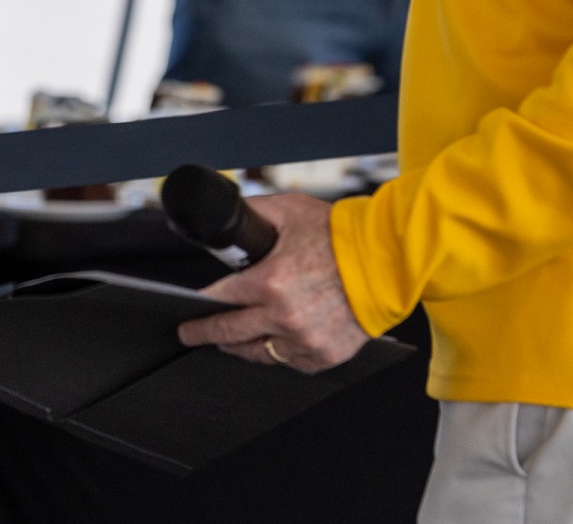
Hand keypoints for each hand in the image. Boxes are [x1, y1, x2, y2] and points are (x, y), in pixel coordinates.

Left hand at [176, 192, 370, 372]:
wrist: (386, 260)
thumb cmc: (341, 235)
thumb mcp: (289, 211)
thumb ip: (254, 213)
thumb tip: (228, 216)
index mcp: (271, 282)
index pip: (219, 300)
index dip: (198, 305)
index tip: (186, 309)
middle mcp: (284, 316)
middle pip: (229, 335)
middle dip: (205, 333)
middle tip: (191, 333)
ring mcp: (305, 340)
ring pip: (258, 354)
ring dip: (240, 347)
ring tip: (229, 341)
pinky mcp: (324, 354)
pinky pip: (290, 361)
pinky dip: (279, 351)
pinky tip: (272, 341)